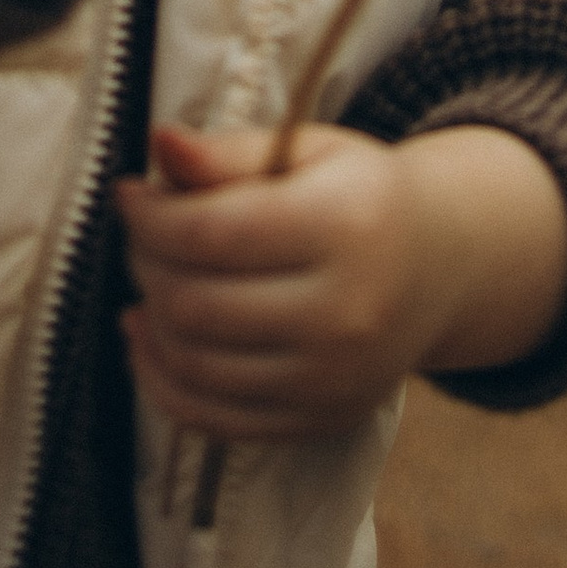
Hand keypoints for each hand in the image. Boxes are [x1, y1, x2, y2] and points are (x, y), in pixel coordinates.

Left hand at [116, 120, 566, 438]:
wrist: (437, 268)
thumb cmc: (361, 195)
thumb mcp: (309, 150)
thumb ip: (231, 153)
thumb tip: (159, 145)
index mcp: (345, 227)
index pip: (213, 232)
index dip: (152, 215)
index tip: (129, 192)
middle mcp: (344, 314)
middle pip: (196, 302)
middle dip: (146, 263)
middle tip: (142, 232)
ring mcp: (330, 380)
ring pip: (194, 364)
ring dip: (149, 318)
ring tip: (147, 278)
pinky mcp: (315, 422)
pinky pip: (211, 418)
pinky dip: (160, 380)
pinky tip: (148, 335)